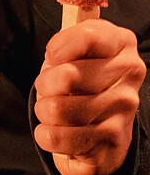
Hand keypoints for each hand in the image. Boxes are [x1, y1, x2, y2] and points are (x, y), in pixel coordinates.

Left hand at [35, 19, 145, 174]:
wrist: (99, 125)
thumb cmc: (80, 81)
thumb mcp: (73, 53)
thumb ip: (66, 42)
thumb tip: (55, 53)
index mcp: (121, 43)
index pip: (88, 37)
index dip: (59, 48)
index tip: (54, 57)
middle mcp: (129, 72)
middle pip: (66, 77)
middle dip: (44, 86)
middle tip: (52, 89)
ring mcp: (125, 106)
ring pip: (57, 109)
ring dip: (44, 112)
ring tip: (55, 110)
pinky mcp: (113, 137)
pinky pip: (58, 137)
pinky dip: (47, 135)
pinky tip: (57, 131)